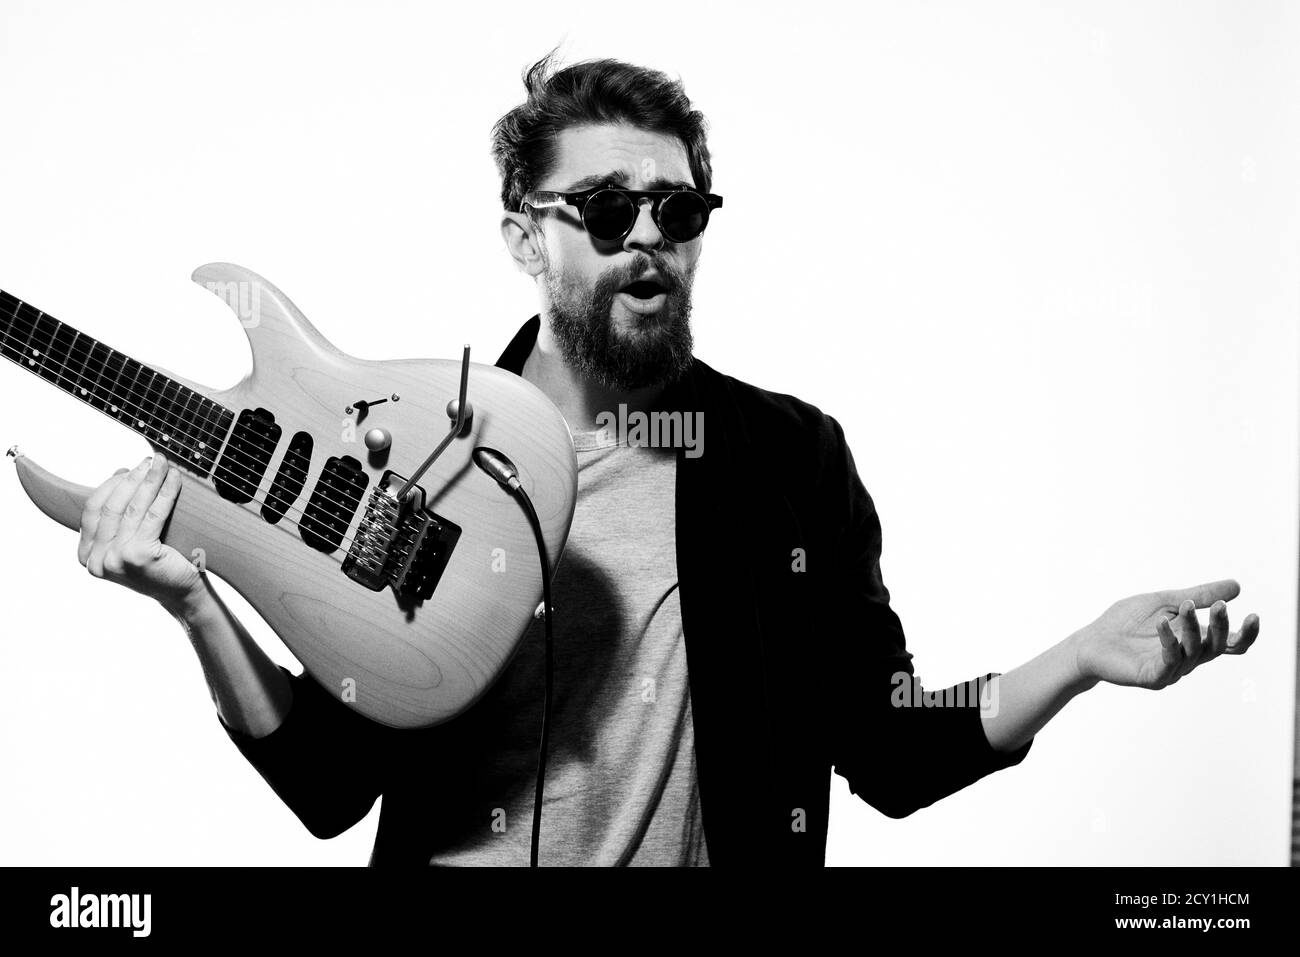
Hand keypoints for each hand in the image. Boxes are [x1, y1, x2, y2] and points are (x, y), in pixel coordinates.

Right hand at [78, 452, 204, 613]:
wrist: (183, 595)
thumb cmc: (160, 565)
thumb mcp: (132, 539)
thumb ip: (120, 515)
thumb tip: (119, 472)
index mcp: (88, 556)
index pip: (93, 510)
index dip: (111, 485)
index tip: (129, 469)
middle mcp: (96, 560)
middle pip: (111, 506)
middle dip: (132, 478)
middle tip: (150, 460)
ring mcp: (115, 560)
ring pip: (132, 508)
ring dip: (149, 480)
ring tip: (162, 463)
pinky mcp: (138, 556)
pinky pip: (153, 515)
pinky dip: (165, 493)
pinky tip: (174, 479)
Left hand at [1071, 579, 1259, 689]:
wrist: (1091, 641)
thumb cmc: (1126, 622)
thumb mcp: (1165, 602)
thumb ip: (1198, 595)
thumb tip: (1237, 586)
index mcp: (1194, 640)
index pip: (1229, 642)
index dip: (1245, 633)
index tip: (1254, 615)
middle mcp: (1188, 657)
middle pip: (1217, 647)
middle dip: (1220, 626)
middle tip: (1220, 606)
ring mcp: (1172, 669)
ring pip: (1195, 653)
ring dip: (1193, 628)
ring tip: (1184, 606)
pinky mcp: (1153, 676)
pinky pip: (1169, 661)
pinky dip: (1169, 641)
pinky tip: (1161, 623)